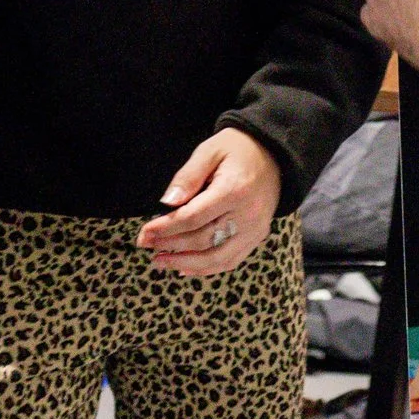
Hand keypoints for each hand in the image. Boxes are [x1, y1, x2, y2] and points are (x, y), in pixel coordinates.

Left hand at [134, 127, 281, 276]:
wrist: (273, 155)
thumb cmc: (236, 150)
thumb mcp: (209, 151)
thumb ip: (188, 176)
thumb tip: (167, 202)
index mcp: (233, 190)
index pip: (193, 218)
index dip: (166, 228)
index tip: (145, 233)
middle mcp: (247, 215)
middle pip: (203, 240)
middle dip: (171, 245)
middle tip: (147, 245)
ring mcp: (254, 230)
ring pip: (217, 258)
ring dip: (186, 264)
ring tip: (161, 262)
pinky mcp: (257, 237)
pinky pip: (231, 261)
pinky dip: (207, 269)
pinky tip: (185, 269)